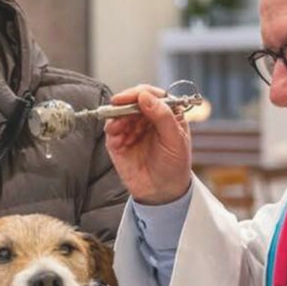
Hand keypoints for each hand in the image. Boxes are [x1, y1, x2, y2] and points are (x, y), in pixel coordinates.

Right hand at [104, 85, 191, 203]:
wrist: (163, 192)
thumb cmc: (175, 166)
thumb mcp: (176, 140)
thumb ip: (163, 116)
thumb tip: (145, 96)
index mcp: (166, 113)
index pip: (152, 94)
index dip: (142, 93)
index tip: (136, 96)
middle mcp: (147, 118)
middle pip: (132, 100)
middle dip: (126, 103)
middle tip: (121, 106)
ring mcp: (131, 129)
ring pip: (119, 113)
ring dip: (118, 117)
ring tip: (121, 127)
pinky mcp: (118, 142)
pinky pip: (111, 130)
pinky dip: (112, 130)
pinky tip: (118, 137)